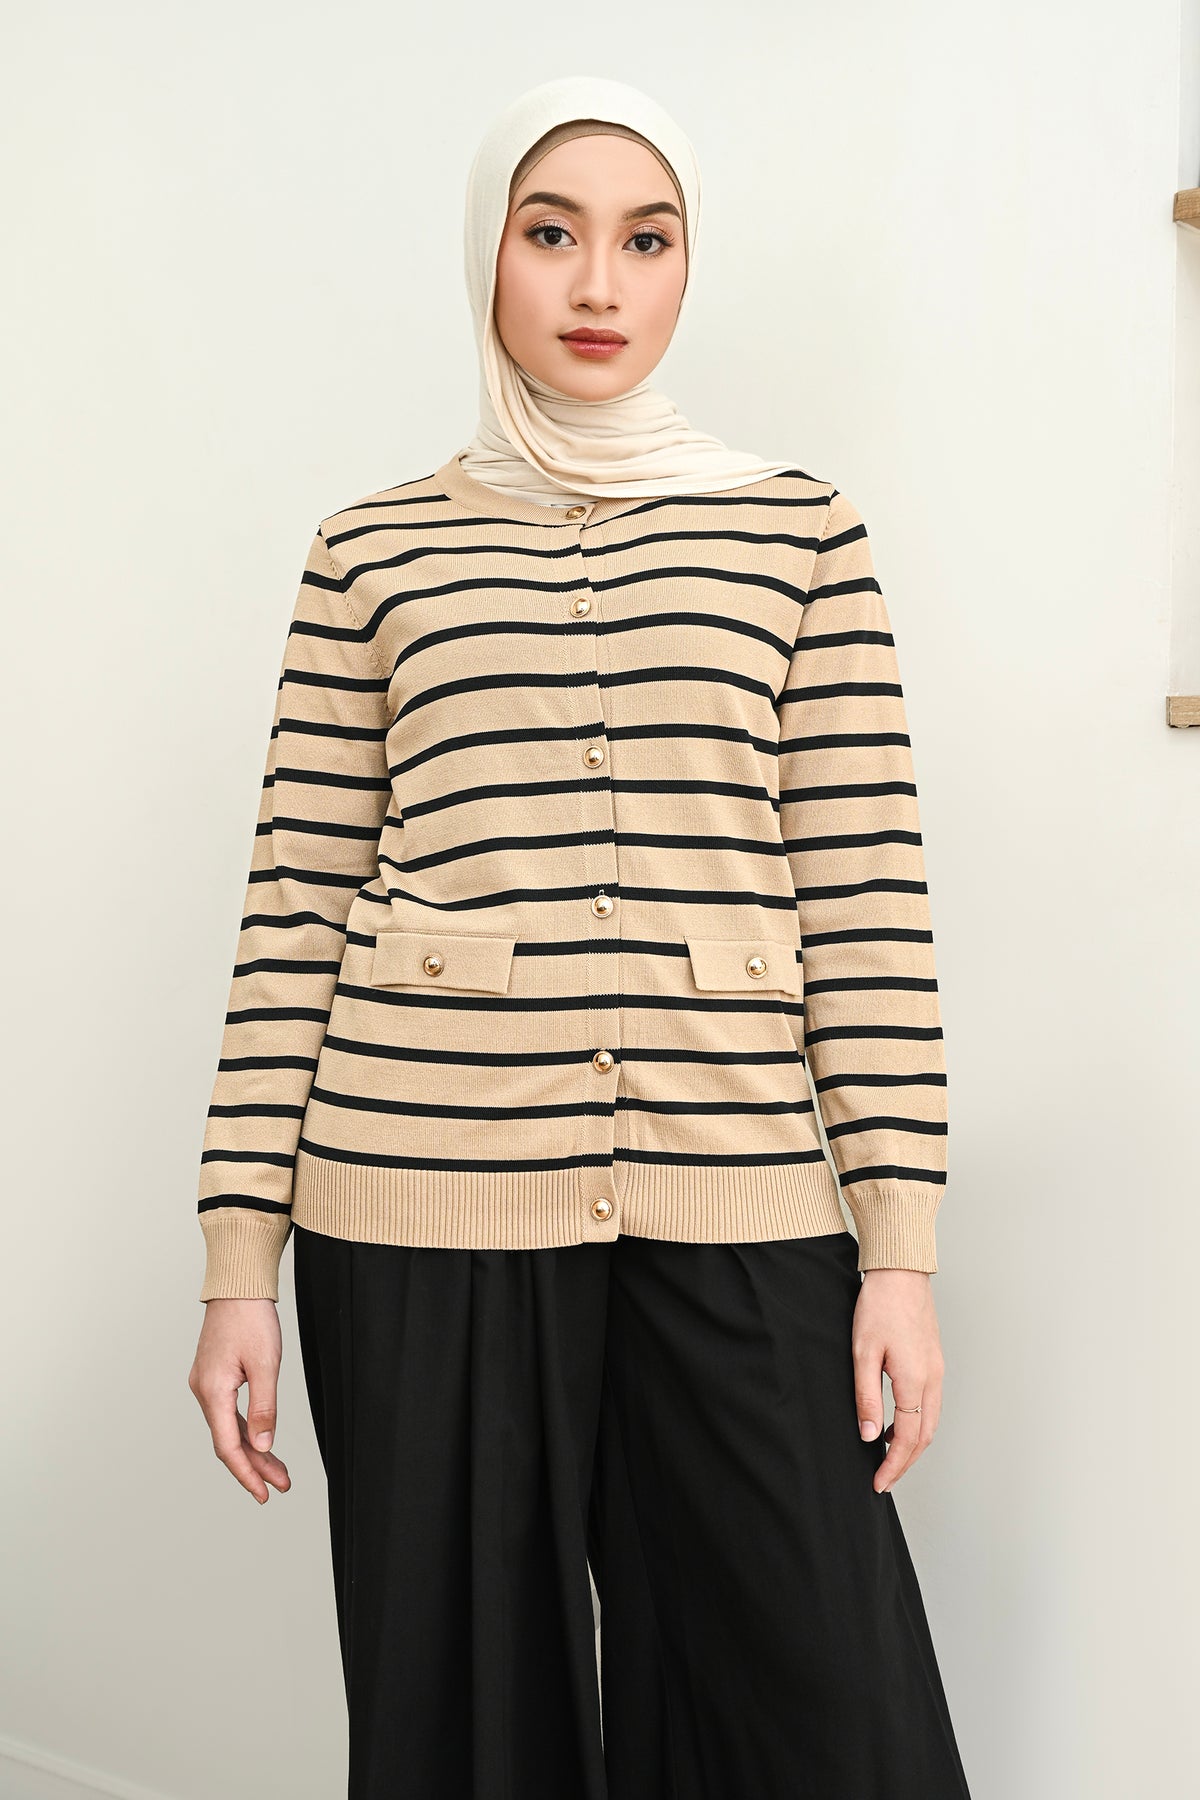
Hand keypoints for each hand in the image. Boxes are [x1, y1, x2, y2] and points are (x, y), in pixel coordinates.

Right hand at [188, 1299, 291, 1503]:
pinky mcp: (213, 1376)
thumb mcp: (266, 1364)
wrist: (237, 1285)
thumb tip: (261, 1447)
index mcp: (212, 1391)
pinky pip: (228, 1413)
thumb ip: (264, 1408)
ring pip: (228, 1428)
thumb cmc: (252, 1318)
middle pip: (228, 1442)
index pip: (227, 1446)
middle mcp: (203, 1391)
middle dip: (255, 1466)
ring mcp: (206, 1384)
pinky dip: (246, 1430)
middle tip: (281, 1486)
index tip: (265, 1494)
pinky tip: (261, 1441)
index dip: (246, 1474)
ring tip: (278, 1471)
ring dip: (253, 1450)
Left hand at [851, 1270, 944, 1494]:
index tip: (879, 1483)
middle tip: (884, 1479)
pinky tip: (897, 1422)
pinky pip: (931, 1404)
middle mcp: (933, 1379)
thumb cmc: (878, 1306)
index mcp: (915, 1380)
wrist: (900, 1272)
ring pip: (931, 1421)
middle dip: (906, 1462)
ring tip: (888, 1456)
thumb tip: (870, 1436)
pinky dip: (917, 1423)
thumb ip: (867, 1396)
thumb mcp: (863, 1353)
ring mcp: (937, 1369)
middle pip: (925, 1436)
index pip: (908, 1438)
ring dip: (913, 1444)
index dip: (894, 1465)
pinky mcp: (934, 1360)